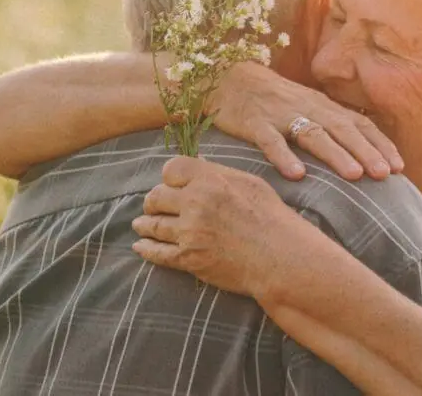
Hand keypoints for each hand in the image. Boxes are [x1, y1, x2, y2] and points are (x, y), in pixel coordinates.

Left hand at [132, 156, 312, 297]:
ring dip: (145, 224)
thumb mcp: (249, 183)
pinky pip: (157, 252)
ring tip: (141, 224)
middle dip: (154, 201)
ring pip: (153, 224)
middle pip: (156, 196)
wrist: (280, 256)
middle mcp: (195, 202)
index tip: (170, 184)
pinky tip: (140, 246)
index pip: (171, 169)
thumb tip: (198, 164)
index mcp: (210, 179)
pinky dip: (146, 249)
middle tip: (153, 206)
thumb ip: (219, 173)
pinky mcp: (188, 258)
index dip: (169, 177)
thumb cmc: (271, 217)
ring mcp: (189, 231)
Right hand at [207, 62, 403, 180]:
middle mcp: (308, 109)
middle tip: (386, 175)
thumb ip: (332, 127)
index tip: (400, 168)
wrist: (230, 79)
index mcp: (324, 107)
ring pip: (313, 134)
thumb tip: (363, 155)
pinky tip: (296, 175)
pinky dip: (283, 156)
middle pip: (342, 129)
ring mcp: (281, 115)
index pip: (359, 123)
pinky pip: (271, 140)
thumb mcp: (308, 108)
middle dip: (366, 151)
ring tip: (354, 175)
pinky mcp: (254, 123)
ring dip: (335, 154)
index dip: (380, 144)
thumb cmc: (275, 100)